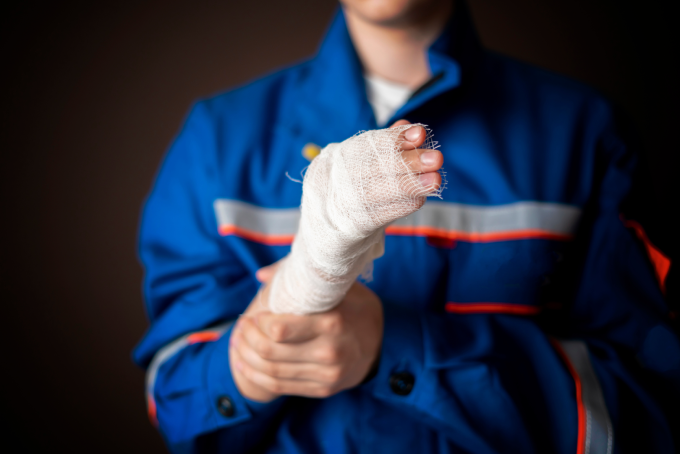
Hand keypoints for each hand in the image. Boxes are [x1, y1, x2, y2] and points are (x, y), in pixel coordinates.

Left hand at [229, 263, 383, 401]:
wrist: (384, 342)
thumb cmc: (354, 307)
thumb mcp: (338, 285)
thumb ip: (299, 276)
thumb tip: (261, 275)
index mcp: (332, 322)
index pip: (279, 329)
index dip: (258, 323)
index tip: (253, 313)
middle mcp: (330, 352)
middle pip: (271, 352)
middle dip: (247, 339)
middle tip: (241, 327)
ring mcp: (327, 375)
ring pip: (272, 371)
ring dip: (246, 358)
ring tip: (237, 344)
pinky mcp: (323, 389)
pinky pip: (280, 387)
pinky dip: (256, 376)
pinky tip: (244, 363)